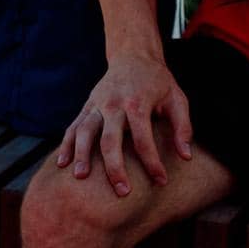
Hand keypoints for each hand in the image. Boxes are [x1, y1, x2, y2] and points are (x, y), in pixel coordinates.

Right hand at [55, 54, 192, 196]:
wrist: (134, 55)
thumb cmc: (158, 82)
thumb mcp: (177, 99)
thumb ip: (183, 127)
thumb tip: (186, 156)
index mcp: (138, 103)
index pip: (144, 138)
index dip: (152, 162)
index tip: (161, 181)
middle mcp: (114, 104)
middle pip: (110, 139)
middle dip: (115, 167)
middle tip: (122, 192)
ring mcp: (97, 105)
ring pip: (85, 132)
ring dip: (82, 155)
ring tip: (81, 177)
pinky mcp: (87, 106)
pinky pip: (73, 127)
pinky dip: (66, 145)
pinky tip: (62, 164)